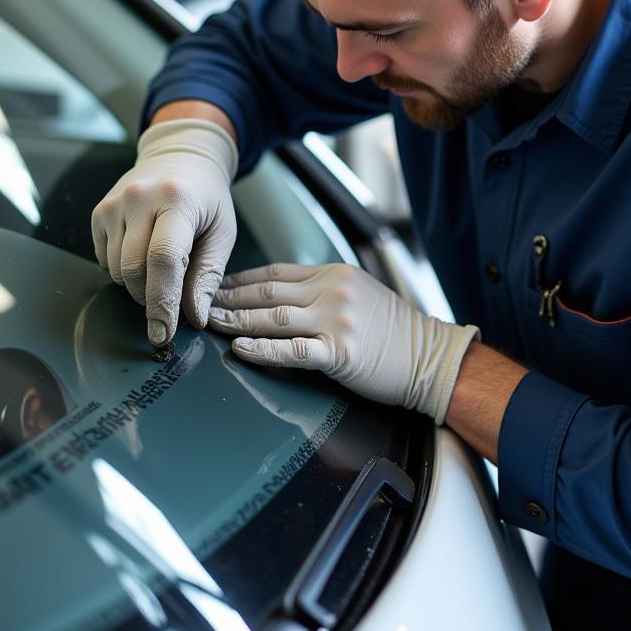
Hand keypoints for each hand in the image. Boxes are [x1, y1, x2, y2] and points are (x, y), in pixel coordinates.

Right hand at [91, 118, 237, 346]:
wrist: (180, 157)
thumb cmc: (207, 198)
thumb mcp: (222, 233)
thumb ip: (208, 276)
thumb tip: (193, 317)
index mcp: (177, 200)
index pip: (163, 259)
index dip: (162, 303)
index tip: (163, 334)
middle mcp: (139, 198)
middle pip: (134, 270)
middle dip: (151, 298)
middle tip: (171, 300)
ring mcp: (114, 204)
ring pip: (117, 270)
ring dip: (138, 284)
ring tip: (162, 266)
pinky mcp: (98, 212)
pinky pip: (104, 261)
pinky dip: (124, 269)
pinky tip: (143, 252)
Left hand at [208, 262, 478, 423]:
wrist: (431, 358)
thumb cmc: (395, 331)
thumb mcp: (359, 294)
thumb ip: (322, 290)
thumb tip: (280, 294)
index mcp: (333, 274)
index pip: (275, 272)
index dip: (240, 279)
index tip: (214, 285)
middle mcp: (332, 291)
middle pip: (267, 291)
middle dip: (229, 297)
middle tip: (199, 302)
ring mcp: (336, 320)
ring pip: (273, 317)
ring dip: (236, 321)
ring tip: (209, 324)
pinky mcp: (340, 352)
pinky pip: (292, 350)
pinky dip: (262, 350)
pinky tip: (240, 350)